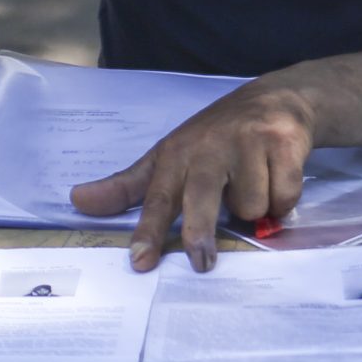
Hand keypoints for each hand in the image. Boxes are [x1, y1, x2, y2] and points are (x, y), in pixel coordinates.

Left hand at [69, 82, 315, 272]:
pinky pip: (284, 197)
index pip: (158, 197)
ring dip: (257, 207)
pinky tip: (278, 178)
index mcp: (177, 154)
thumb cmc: (215, 137)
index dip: (149, 230)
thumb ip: (127, 185)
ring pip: (251, 206)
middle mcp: (210, 147)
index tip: (141, 261)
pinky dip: (283, 200)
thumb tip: (77, 200)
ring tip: (255, 185)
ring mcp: (248, 143)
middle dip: (200, 233)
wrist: (277, 99)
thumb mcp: (168, 156)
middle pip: (201, 199)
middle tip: (202, 263)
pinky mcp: (284, 143)